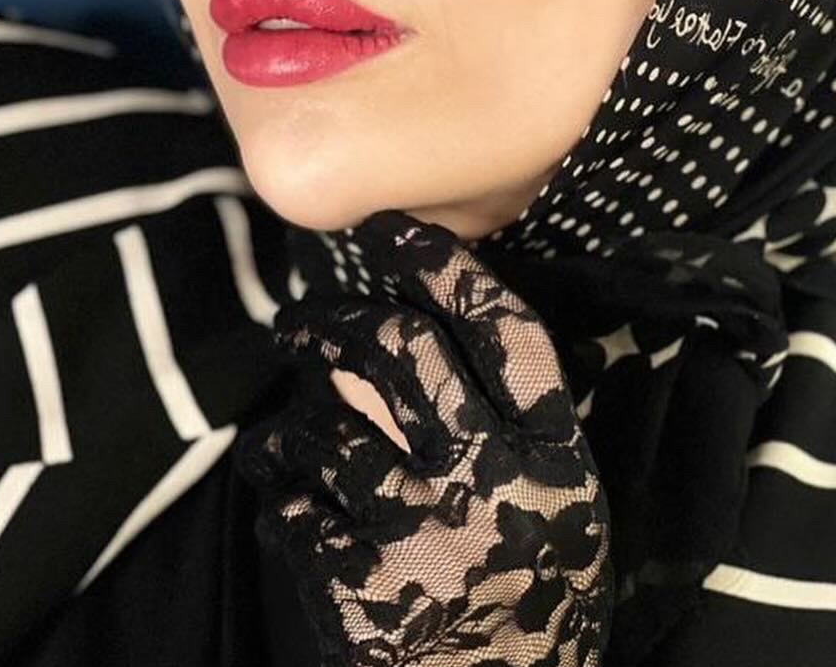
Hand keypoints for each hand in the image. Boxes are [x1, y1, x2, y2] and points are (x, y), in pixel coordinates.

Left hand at [236, 210, 613, 665]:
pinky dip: (285, 509)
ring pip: (326, 428)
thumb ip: (508, 428)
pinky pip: (293, 511)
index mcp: (552, 457)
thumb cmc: (526, 606)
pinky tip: (295, 522)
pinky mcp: (362, 592)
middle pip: (399, 353)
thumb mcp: (554, 509)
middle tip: (297, 321)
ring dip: (290, 431)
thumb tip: (419, 328)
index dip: (444, 268)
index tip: (393, 229)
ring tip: (281, 445)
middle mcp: (493, 482)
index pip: (503, 330)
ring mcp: (424, 534)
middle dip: (334, 322)